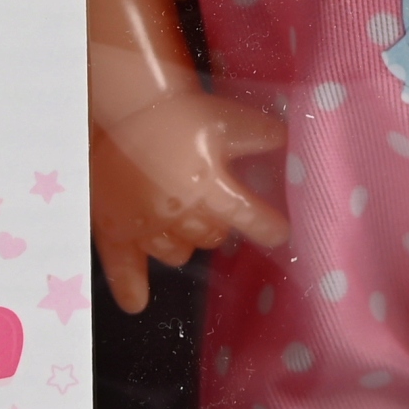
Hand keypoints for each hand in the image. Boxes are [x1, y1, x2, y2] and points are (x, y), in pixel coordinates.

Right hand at [89, 90, 289, 312]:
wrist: (127, 106)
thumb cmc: (184, 113)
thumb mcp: (234, 119)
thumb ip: (266, 137)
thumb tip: (293, 146)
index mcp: (214, 190)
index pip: (252, 221)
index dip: (268, 228)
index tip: (279, 233)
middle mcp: (183, 215)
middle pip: (212, 237)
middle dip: (217, 224)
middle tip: (209, 203)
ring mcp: (146, 226)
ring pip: (177, 252)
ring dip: (185, 240)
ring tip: (180, 219)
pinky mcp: (115, 228)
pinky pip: (122, 266)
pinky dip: (130, 286)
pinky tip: (136, 302)